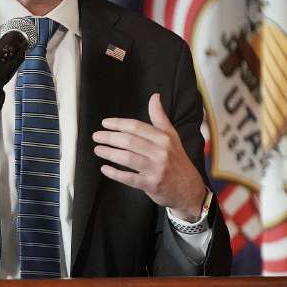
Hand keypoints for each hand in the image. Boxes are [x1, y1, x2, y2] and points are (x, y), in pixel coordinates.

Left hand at [92, 93, 205, 220]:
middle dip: (109, 137)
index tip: (105, 123)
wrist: (189, 189)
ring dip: (109, 152)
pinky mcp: (151, 185)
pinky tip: (105, 169)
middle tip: (96, 136)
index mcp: (164, 138)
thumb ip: (160, 117)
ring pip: (127, 158)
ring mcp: (156, 169)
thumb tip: (154, 96)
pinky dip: (115, 173)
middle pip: (129, 141)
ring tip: (98, 149)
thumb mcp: (172, 137)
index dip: (118, 124)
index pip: (137, 127)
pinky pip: (129, 178)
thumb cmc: (177, 160)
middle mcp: (161, 152)